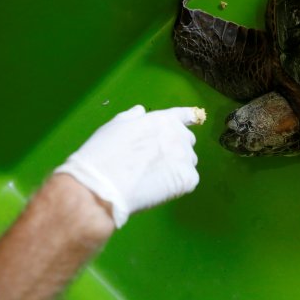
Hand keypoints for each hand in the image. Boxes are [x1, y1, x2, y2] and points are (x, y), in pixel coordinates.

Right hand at [54, 105, 203, 226]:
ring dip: (178, 167)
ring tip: (154, 177)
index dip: (188, 118)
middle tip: (156, 161)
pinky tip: (160, 189)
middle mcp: (179, 135)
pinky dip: (178, 185)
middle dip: (176, 148)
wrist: (104, 185)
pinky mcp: (188, 179)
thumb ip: (132, 117)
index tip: (195, 118)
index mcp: (163, 120)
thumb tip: (141, 110)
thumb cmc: (104, 154)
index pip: (184, 115)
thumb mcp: (115, 126)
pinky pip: (188, 181)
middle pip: (186, 141)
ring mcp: (186, 158)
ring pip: (188, 162)